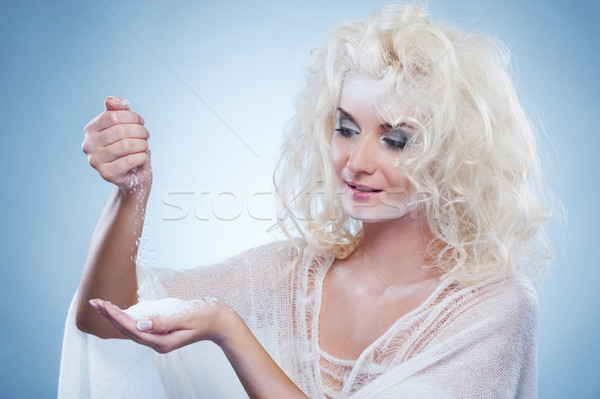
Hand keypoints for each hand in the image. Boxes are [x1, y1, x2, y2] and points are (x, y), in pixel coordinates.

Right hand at [82, 97, 151, 189]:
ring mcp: (95, 160)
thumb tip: (110, 100)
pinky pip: (129, 160)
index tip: (141, 122)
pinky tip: (142, 157)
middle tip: (146, 136)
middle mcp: (88, 144)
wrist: (133, 174)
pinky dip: (141, 157)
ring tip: (144, 146)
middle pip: (120, 130)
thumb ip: (119, 110)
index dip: (132, 117)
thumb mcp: (126, 125)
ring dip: (142, 145)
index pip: (113, 116)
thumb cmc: (129, 147)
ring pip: (126, 146)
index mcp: (91, 129)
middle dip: (140, 131)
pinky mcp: (106, 173)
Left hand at [89, 298, 231, 353]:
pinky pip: (140, 327)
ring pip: (132, 330)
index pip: (132, 329)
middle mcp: (157, 343)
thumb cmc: (206, 317)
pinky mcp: (162, 332)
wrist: (220, 322)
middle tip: (95, 302)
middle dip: (110, 316)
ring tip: (103, 306)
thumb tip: (140, 324)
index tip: (102, 305)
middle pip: (128, 331)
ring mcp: (159, 339)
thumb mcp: (186, 317)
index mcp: (162, 341)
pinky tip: (121, 312)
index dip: (115, 316)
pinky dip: (128, 319)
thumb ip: (164, 322)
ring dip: (116, 318)